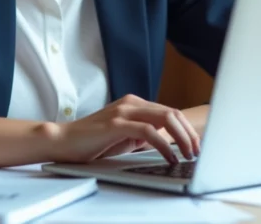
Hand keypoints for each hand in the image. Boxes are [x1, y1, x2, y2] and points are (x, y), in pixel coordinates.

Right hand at [50, 94, 200, 164]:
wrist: (63, 141)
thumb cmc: (92, 141)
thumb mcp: (124, 137)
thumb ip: (144, 135)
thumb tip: (167, 142)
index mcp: (134, 104)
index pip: (170, 112)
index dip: (187, 129)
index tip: (196, 146)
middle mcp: (131, 103)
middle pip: (172, 113)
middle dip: (190, 133)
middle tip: (197, 152)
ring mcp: (124, 111)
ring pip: (165, 118)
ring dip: (182, 138)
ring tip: (188, 155)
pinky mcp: (116, 124)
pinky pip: (149, 131)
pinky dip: (163, 144)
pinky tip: (169, 156)